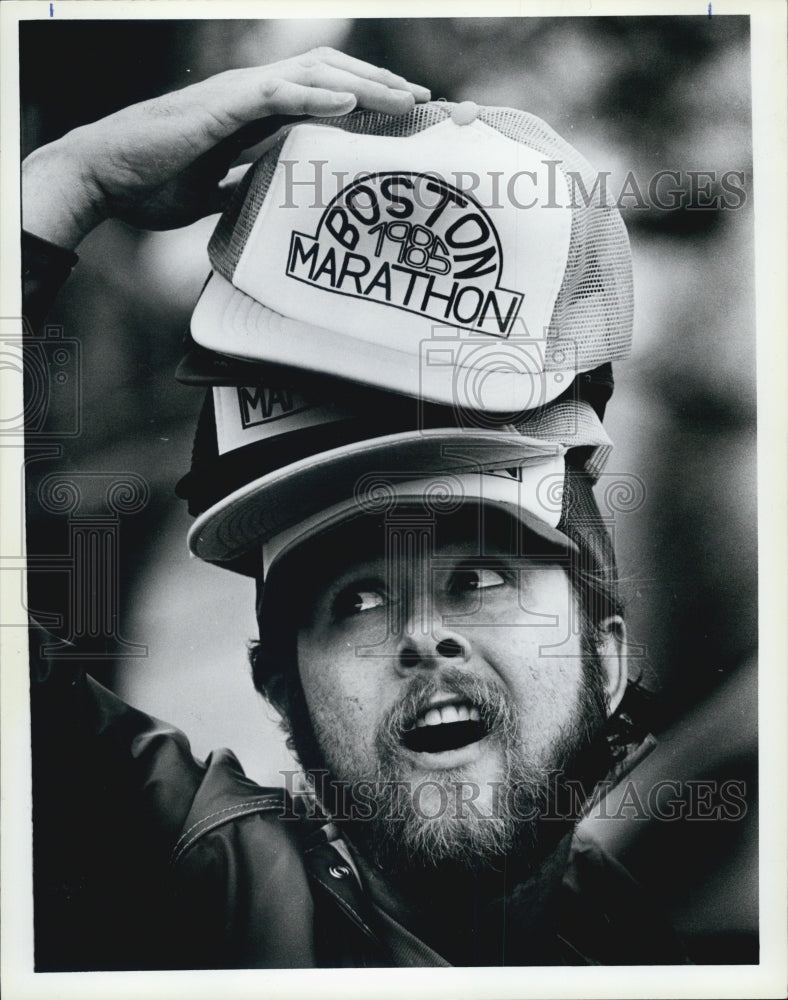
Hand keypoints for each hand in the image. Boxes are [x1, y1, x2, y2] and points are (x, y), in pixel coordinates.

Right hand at [22, 48, 429, 248]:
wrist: (103, 178)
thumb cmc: (150, 183)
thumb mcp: (211, 191)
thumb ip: (241, 185)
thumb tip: (265, 200)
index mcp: (251, 112)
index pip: (319, 93)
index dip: (363, 98)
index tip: (400, 114)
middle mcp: (250, 94)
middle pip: (328, 74)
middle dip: (378, 83)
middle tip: (421, 100)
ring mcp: (236, 96)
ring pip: (312, 75)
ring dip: (362, 84)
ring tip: (403, 97)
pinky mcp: (219, 108)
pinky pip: (276, 95)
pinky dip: (315, 95)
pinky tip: (351, 101)